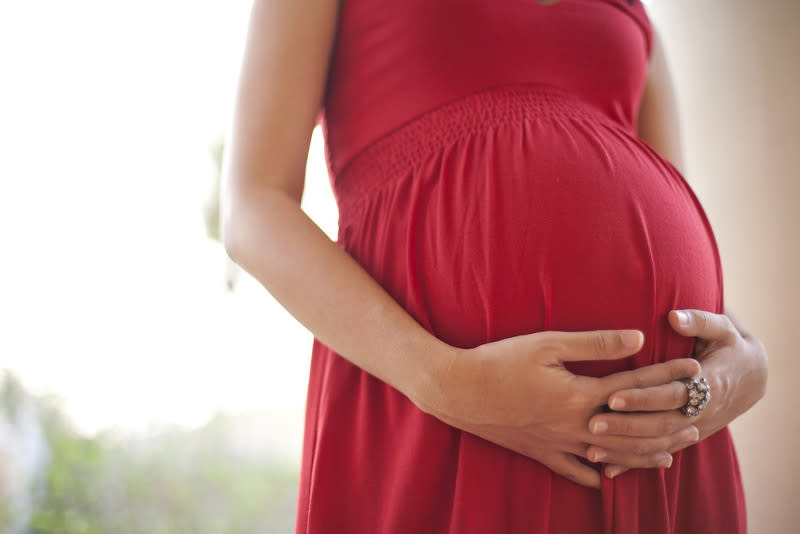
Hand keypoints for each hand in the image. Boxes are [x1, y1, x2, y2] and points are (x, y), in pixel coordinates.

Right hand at [427, 329, 700, 487]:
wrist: (458, 391)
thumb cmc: (499, 361)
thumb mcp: (546, 344)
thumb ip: (594, 343)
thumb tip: (637, 338)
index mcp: (580, 395)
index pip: (635, 385)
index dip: (666, 377)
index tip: (693, 370)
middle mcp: (575, 425)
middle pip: (633, 428)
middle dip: (668, 424)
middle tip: (697, 420)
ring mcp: (558, 443)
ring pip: (612, 455)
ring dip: (644, 454)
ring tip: (671, 454)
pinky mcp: (539, 452)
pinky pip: (574, 471)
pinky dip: (596, 476)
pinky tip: (608, 478)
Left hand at [586, 309, 767, 478]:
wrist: (752, 377)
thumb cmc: (730, 346)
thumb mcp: (723, 329)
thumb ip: (699, 321)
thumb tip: (674, 316)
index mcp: (708, 384)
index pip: (670, 394)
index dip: (642, 397)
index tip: (612, 396)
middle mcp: (701, 412)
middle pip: (660, 424)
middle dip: (626, 426)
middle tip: (592, 424)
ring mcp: (694, 429)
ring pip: (658, 446)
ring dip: (626, 450)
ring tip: (592, 450)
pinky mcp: (686, 438)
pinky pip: (659, 454)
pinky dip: (635, 464)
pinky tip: (609, 472)